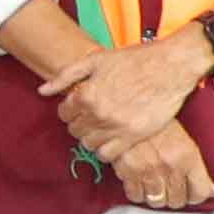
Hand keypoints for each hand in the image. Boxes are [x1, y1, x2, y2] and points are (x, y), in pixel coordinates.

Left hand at [42, 33, 207, 158]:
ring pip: (89, 144)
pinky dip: (105, 150)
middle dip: (80, 123)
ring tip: (101, 128)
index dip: (70, 110)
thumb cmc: (135, 59)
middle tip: (91, 117)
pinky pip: (108, 154)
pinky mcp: (134, 136)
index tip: (79, 107)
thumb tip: (42, 90)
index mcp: (86, 94)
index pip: (64, 114)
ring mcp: (116, 127)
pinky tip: (111, 140)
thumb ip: (65, 76)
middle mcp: (98, 113)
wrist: (171, 66)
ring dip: (91, 138)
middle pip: (75, 130)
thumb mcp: (95, 60)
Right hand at [110, 118, 213, 212]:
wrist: (128, 111)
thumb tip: (212, 191)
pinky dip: (137, 193)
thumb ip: (199, 170)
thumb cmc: (157, 124)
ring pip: (157, 201)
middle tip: (171, 188)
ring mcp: (149, 171)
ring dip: (156, 197)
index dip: (196, 196)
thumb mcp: (184, 142)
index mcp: (188, 158)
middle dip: (175, 196)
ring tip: (155, 187)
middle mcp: (170, 167)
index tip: (192, 193)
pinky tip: (139, 184)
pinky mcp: (128, 172)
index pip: (200, 192)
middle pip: (178, 200)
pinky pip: (136, 195)